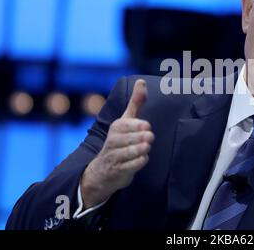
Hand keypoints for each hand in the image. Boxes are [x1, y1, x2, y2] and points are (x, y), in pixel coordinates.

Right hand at [80, 79, 154, 208]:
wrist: (104, 170)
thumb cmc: (120, 140)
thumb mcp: (126, 120)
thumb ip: (136, 103)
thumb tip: (142, 81)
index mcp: (117, 127)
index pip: (126, 125)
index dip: (138, 126)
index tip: (147, 126)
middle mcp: (113, 141)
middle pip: (128, 139)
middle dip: (140, 138)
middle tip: (149, 137)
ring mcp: (114, 157)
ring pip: (129, 153)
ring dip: (140, 150)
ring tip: (146, 147)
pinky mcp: (118, 171)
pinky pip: (130, 167)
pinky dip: (138, 163)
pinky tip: (144, 158)